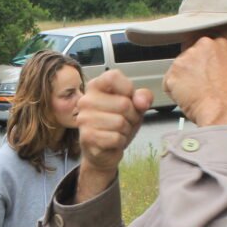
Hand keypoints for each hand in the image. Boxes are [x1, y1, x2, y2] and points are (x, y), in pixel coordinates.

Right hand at [75, 70, 152, 201]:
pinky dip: (120, 141)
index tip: (128, 98)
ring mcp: (84, 119)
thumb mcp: (134, 106)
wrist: (104, 150)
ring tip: (118, 131)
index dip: (128, 89)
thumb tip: (142, 101)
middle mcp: (86, 100)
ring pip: (120, 122)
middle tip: (125, 121)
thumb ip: (142, 97)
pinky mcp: (87, 137)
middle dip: (132, 116)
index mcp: (95, 86)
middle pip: (123, 103)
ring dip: (126, 130)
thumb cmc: (117, 123)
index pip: (113, 77)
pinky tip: (113, 141)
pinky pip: (116, 138)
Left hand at [162, 36, 226, 129]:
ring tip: (196, 94)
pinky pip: (167, 84)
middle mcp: (199, 47)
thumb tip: (203, 67)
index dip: (202, 67)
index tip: (207, 76)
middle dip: (190, 73)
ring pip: (176, 71)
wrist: (221, 111)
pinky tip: (187, 98)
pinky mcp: (172, 73)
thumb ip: (214, 62)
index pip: (201, 51)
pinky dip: (173, 93)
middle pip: (187, 59)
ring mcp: (184, 59)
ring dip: (182, 83)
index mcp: (218, 44)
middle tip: (201, 87)